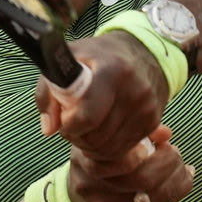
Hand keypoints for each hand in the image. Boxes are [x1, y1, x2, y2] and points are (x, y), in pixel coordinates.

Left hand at [35, 31, 169, 160]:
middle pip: (97, 137)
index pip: (88, 116)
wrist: (143, 52)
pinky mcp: (152, 122)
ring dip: (90, 146)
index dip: (69, 125)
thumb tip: (49, 129)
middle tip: (70, 126)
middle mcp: (134, 91)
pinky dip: (106, 148)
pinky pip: (123, 150)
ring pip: (109, 149)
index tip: (63, 118)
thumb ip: (48, 92)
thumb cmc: (98, 56)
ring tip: (83, 129)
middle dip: (77, 137)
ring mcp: (146, 108)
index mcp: (111, 71)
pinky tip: (99, 133)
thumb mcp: (68, 60)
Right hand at [65, 124, 194, 201]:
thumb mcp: (109, 142)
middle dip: (169, 163)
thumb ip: (137, 132)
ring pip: (152, 196)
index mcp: (85, 157)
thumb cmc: (102, 164)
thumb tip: (166, 134)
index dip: (150, 148)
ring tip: (180, 167)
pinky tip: (182, 181)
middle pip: (141, 177)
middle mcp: (89, 184)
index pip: (123, 154)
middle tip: (175, 153)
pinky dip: (176, 193)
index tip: (164, 142)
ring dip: (176, 179)